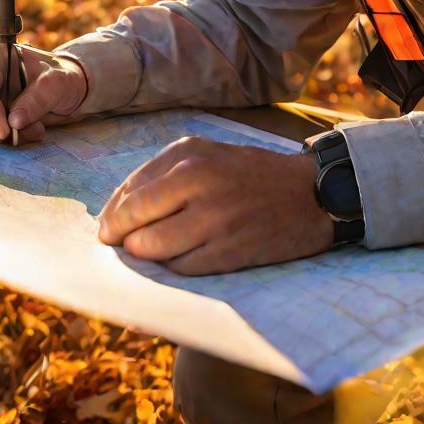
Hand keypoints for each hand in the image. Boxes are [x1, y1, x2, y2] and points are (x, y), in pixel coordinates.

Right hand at [0, 43, 88, 143]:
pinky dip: (4, 137)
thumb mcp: (57, 83)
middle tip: (24, 133)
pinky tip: (29, 133)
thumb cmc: (61, 78)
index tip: (4, 130)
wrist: (67, 90)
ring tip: (35, 130)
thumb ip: (37, 99)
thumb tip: (13, 122)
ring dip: (2, 133)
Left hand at [97, 137, 334, 274]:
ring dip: (149, 257)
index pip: (128, 194)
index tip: (112, 231)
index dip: (113, 219)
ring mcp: (213, 217)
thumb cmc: (252, 175)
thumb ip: (162, 177)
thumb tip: (113, 218)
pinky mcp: (227, 250)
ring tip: (164, 250)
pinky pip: (180, 269)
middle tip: (128, 247)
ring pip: (151, 250)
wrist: (312, 194)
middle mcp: (198, 180)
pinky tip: (192, 256)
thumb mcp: (208, 155)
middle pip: (131, 224)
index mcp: (189, 154)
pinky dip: (177, 268)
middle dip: (123, 240)